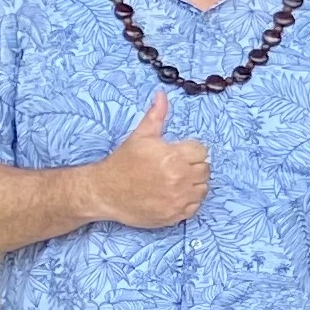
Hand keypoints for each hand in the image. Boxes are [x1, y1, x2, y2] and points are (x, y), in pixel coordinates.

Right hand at [86, 92, 207, 229]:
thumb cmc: (122, 163)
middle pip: (205, 169)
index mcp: (173, 157)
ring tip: (174, 181)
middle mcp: (179, 178)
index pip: (202, 151)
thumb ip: (156, 115)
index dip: (190, 151)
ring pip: (203, 188)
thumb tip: (162, 94)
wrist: (104, 192)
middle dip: (192, 166)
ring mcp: (178, 199)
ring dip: (193, 184)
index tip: (177, 153)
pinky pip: (195, 206)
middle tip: (174, 167)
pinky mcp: (175, 215)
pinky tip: (172, 194)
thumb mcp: (140, 136)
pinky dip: (188, 200)